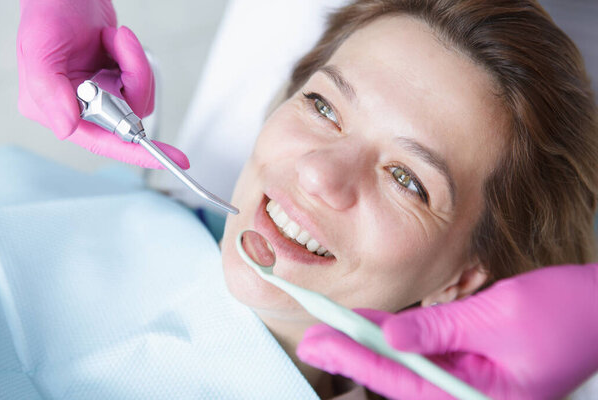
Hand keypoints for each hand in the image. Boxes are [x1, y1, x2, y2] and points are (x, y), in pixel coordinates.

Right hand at [17, 0, 188, 168]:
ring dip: (134, 66)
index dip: (135, 153)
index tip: (165, 159)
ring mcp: (100, 94)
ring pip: (139, 100)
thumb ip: (49, 93)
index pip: (100, 141)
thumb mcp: (40, 50)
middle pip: (127, 119)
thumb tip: (67, 129)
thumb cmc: (47, 11)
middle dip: (133, 81)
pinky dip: (135, 59)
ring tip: (112, 39)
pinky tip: (114, 41)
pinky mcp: (115, 81)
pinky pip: (141, 82)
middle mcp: (78, 106)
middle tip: (118, 49)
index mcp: (55, 107)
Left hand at [297, 264, 597, 398]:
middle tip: (311, 341)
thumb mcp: (498, 317)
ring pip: (409, 366)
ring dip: (370, 347)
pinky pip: (428, 352)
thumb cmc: (565, 313)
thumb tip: (390, 338)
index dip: (356, 360)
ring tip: (329, 332)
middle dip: (352, 357)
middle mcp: (472, 396)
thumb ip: (441, 329)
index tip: (320, 343)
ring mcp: (472, 382)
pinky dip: (399, 337)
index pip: (405, 381)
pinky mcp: (472, 363)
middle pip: (400, 379)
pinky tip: (372, 326)